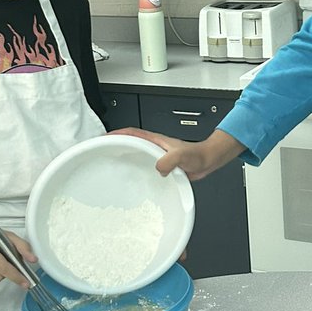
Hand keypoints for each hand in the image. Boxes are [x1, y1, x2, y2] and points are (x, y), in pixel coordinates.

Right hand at [110, 127, 243, 180]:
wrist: (208, 160)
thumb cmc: (198, 155)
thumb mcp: (182, 156)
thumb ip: (170, 160)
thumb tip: (158, 167)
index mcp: (156, 140)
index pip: (132, 133)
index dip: (117, 134)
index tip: (105, 138)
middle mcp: (155, 146)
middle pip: (130, 141)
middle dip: (115, 143)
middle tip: (102, 150)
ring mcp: (158, 155)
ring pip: (136, 153)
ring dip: (124, 155)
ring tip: (112, 163)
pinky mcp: (162, 165)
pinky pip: (145, 164)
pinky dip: (136, 168)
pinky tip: (133, 177)